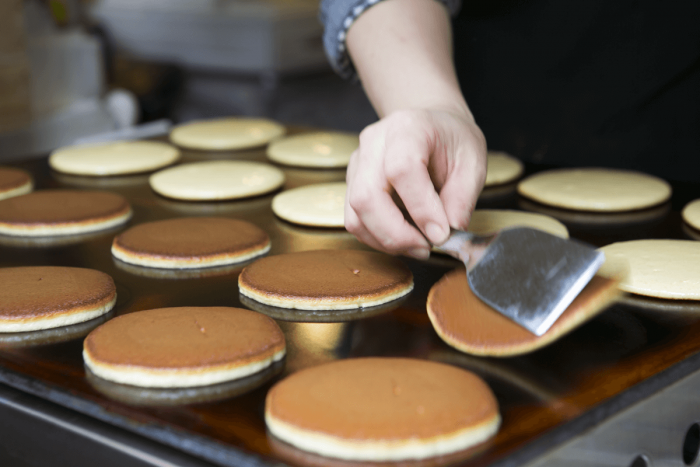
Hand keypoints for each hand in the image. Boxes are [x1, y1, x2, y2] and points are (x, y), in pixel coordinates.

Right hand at [345, 107, 486, 258]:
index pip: (401, 170)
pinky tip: (402, 239)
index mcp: (407, 129)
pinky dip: (377, 238)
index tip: (440, 233)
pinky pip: (355, 220)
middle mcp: (374, 143)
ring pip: (356, 214)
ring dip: (386, 240)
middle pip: (367, 196)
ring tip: (417, 246)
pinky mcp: (352, 183)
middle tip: (426, 247)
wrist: (432, 125)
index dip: (420, 208)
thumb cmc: (452, 140)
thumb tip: (448, 234)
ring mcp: (358, 163)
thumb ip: (462, 198)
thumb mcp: (473, 163)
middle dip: (397, 234)